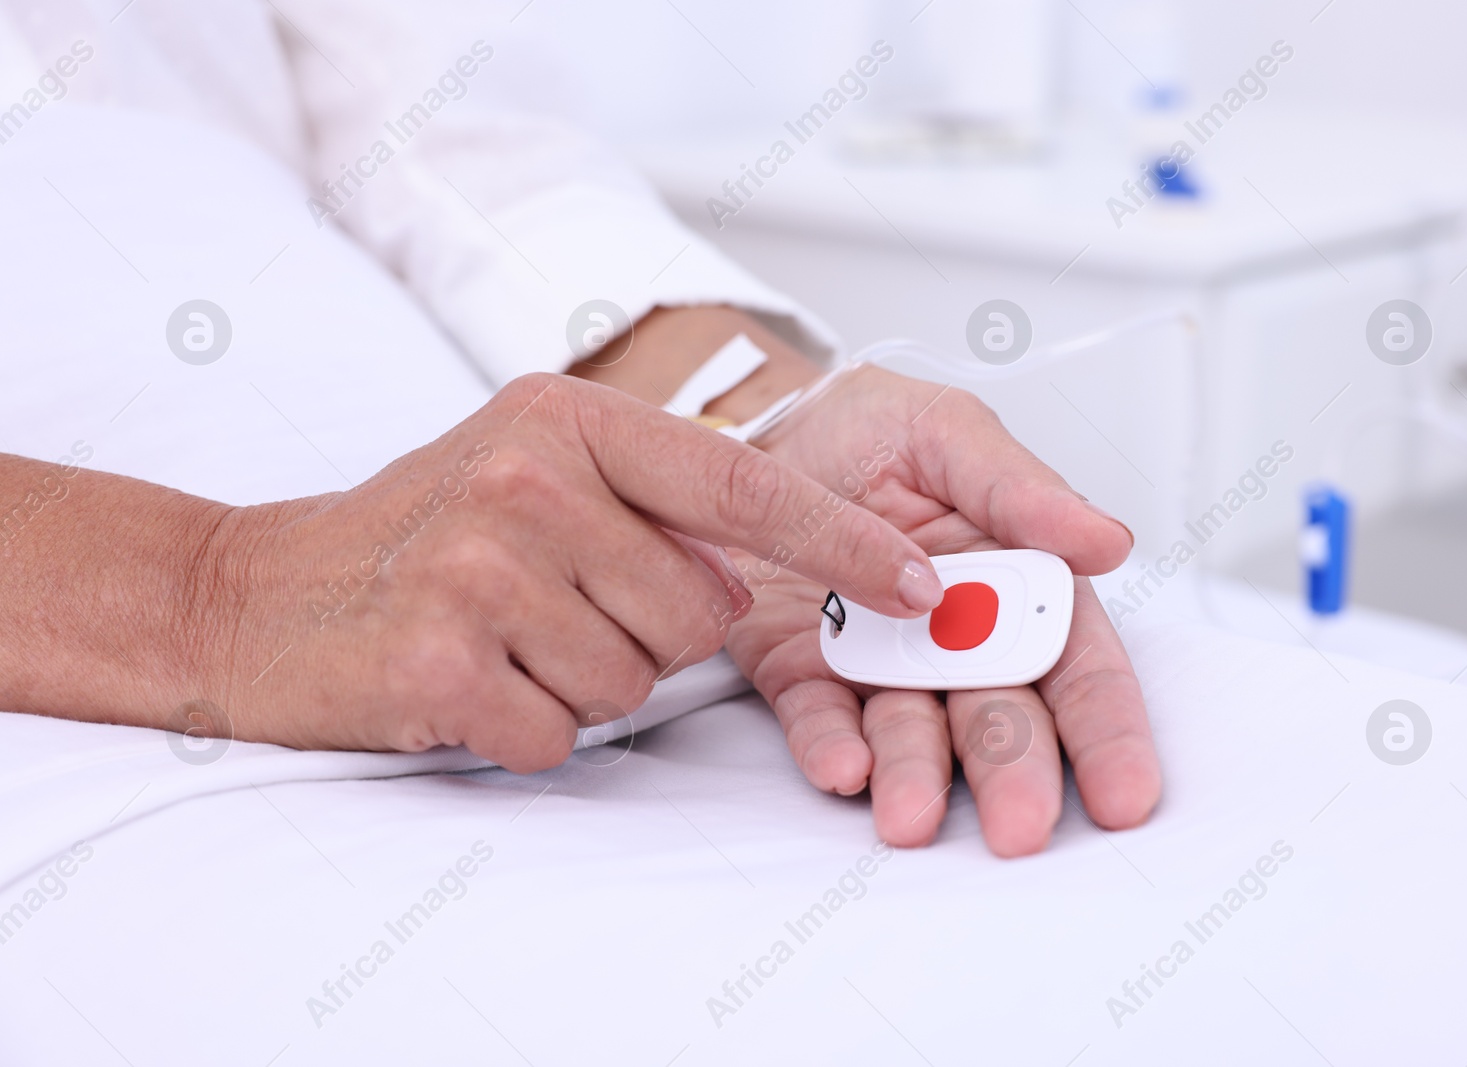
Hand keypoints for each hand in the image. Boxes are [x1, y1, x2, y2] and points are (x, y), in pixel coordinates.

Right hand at [199, 374, 943, 770]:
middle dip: (651, 633)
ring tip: (504, 639)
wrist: (264, 594)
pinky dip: (529, 728)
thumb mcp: (536, 473)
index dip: (841, 540)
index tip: (916, 582)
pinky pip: (563, 732)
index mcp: (567, 419)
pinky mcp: (440, 661)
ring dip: (584, 680)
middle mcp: (527, 477)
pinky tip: (469, 683)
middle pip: (699, 608)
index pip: (745, 481)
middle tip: (555, 608)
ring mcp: (478, 567)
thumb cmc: (422, 535)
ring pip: (636, 677)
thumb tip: (759, 571)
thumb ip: (651, 503)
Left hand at [723, 366, 1160, 855]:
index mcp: (1014, 583)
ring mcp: (876, 664)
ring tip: (909, 817)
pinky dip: (829, 749)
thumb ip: (1022, 491)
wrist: (752, 425)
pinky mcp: (800, 674)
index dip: (1105, 733)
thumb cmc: (863, 428)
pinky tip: (842, 770)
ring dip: (915, 779)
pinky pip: (819, 721)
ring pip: (910, 734)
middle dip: (1014, 778)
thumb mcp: (948, 434)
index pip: (1076, 667)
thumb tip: (1109, 541)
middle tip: (1021, 830)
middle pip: (1000, 720)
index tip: (1123, 795)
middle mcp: (953, 640)